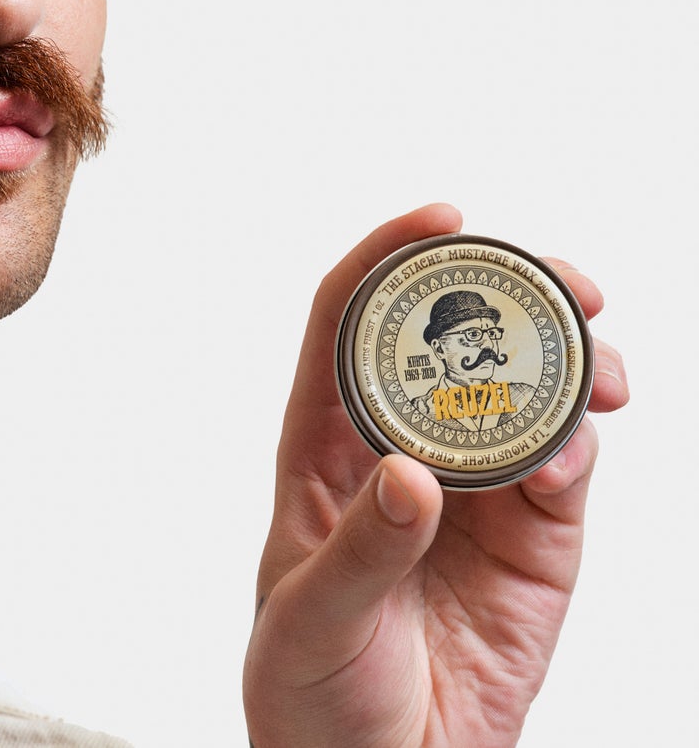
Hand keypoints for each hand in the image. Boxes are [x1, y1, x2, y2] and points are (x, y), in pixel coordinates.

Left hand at [243, 204, 628, 747]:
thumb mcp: (311, 620)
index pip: (348, 319)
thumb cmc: (309, 692)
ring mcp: (471, 490)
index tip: (444, 216)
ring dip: (567, 361)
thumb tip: (411, 476)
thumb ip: (362, 550)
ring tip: (599, 364)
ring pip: (525, 392)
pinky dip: (580, 442)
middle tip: (567, 283)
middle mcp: (401, 447)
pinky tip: (579, 445)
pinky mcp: (531, 541)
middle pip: (455, 338)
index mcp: (325, 443)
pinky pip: (563, 468)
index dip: (391, 254)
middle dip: (511, 294)